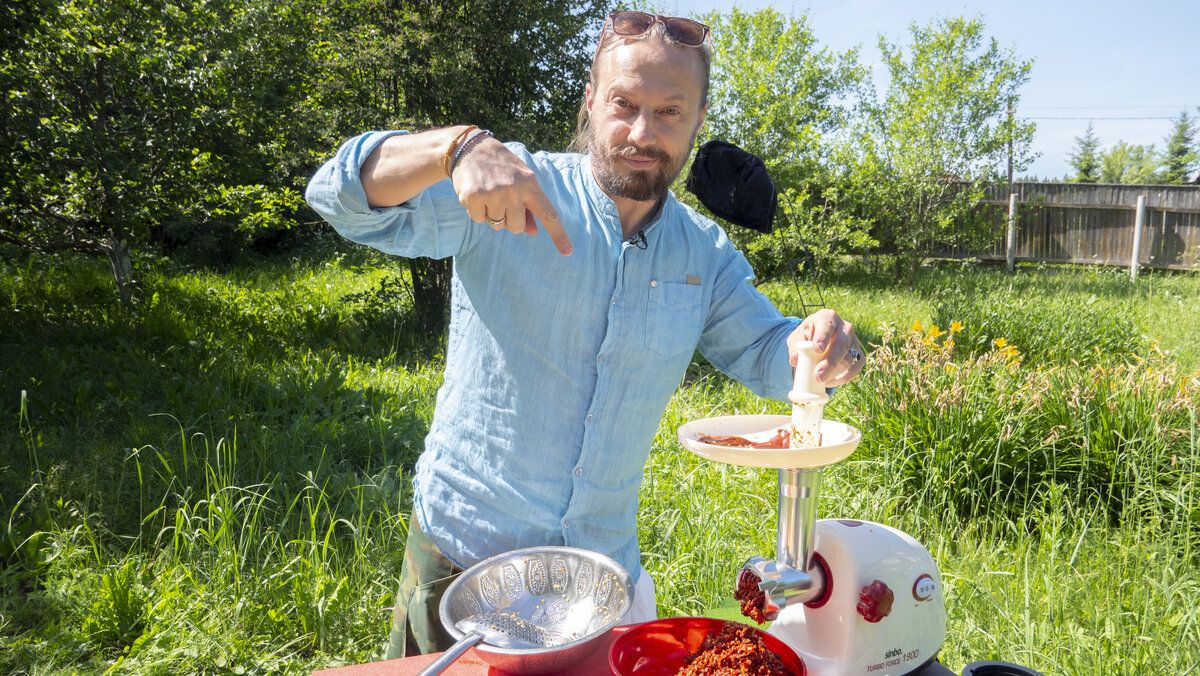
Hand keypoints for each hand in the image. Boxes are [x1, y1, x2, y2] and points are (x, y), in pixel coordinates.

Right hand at [450, 138, 572, 255]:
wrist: (471, 148)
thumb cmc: (501, 167)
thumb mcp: (521, 180)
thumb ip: (529, 206)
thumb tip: (534, 231)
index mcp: (530, 184)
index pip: (548, 213)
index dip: (558, 234)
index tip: (567, 251)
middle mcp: (513, 189)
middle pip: (517, 228)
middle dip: (509, 220)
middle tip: (501, 200)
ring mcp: (493, 193)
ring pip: (497, 225)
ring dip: (492, 215)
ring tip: (488, 193)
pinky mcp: (473, 196)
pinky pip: (478, 219)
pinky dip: (476, 210)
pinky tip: (475, 193)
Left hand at [787, 309, 864, 386]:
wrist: (818, 340)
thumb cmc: (806, 337)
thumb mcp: (796, 338)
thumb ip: (794, 347)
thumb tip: (795, 361)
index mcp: (827, 318)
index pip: (827, 325)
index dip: (823, 337)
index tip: (817, 349)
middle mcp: (845, 327)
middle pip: (841, 345)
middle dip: (830, 362)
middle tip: (818, 376)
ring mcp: (854, 341)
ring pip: (849, 358)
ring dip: (835, 373)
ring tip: (821, 381)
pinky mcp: (859, 354)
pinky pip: (856, 367)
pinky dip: (844, 377)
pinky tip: (831, 382)